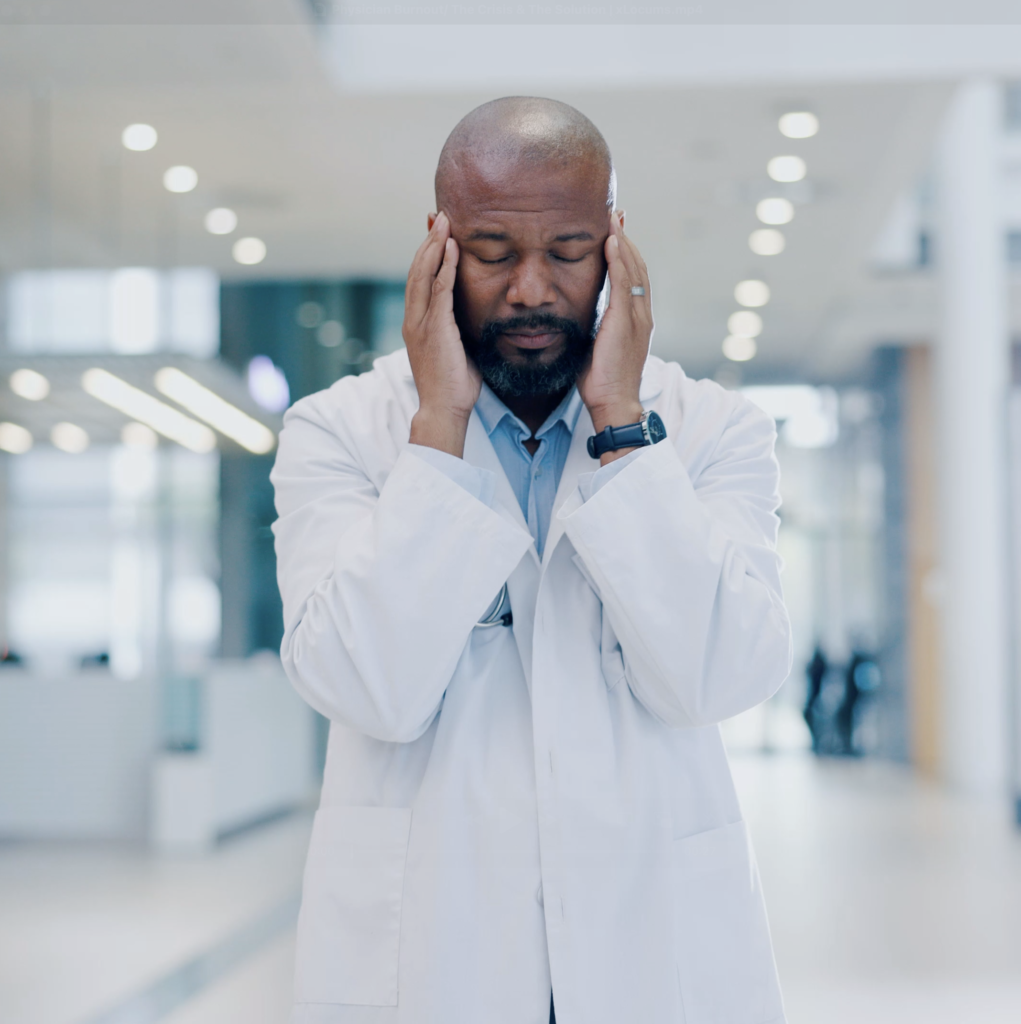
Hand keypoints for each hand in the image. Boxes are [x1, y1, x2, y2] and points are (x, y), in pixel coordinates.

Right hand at [403, 211, 480, 457]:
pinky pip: (439, 290)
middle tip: (438, 215)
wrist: (444, 410)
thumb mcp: (458, 350)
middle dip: (428, 240)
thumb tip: (477, 318)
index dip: (427, 253)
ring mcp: (421, 323)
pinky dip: (444, 266)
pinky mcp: (434, 329)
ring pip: (423, 273)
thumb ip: (460, 329)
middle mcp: (414, 319)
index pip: (420, 279)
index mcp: (418, 323)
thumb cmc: (455, 386)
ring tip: (443, 221)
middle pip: (417, 269)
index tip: (437, 231)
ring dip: (434, 244)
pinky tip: (452, 247)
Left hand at [577, 211, 653, 462]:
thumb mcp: (595, 347)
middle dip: (626, 239)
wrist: (613, 403)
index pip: (632, 278)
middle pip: (637, 266)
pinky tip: (612, 240)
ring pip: (633, 269)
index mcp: (634, 320)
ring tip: (614, 218)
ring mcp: (637, 317)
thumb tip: (574, 318)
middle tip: (617, 214)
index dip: (625, 253)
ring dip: (623, 241)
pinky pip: (624, 282)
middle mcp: (641, 314)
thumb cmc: (600, 382)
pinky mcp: (626, 321)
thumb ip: (592, 328)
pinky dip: (620, 259)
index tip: (615, 232)